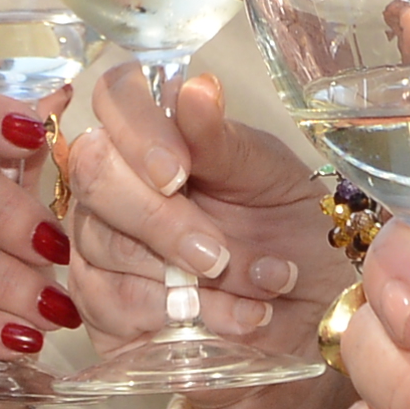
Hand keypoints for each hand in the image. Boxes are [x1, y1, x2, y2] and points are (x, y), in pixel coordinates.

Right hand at [56, 57, 330, 339]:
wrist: (316, 315)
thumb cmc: (293, 234)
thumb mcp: (274, 182)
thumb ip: (224, 142)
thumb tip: (196, 89)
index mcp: (160, 134)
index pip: (117, 97)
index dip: (138, 132)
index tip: (177, 172)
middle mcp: (116, 181)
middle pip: (94, 176)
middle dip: (162, 222)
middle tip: (221, 255)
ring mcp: (98, 244)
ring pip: (104, 247)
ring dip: (192, 280)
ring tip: (260, 289)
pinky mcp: (101, 307)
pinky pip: (115, 306)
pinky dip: (185, 316)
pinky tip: (237, 319)